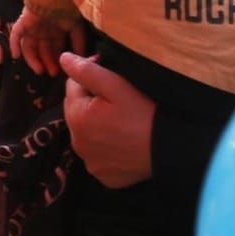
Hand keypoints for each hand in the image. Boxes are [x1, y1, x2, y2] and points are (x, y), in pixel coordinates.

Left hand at [9, 7, 86, 75]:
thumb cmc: (68, 8)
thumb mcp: (76, 27)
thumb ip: (78, 42)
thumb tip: (83, 57)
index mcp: (54, 31)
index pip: (53, 49)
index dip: (56, 60)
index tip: (61, 71)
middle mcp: (42, 30)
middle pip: (41, 50)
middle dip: (47, 62)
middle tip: (52, 73)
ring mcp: (31, 27)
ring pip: (29, 46)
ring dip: (33, 59)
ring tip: (39, 70)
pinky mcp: (23, 22)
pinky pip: (15, 35)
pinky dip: (13, 45)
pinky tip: (16, 56)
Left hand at [61, 52, 155, 188]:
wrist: (171, 149)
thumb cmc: (145, 113)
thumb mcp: (117, 86)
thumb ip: (87, 71)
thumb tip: (63, 58)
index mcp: (76, 117)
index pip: (73, 88)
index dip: (90, 79)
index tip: (111, 77)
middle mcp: (77, 142)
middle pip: (77, 113)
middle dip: (91, 102)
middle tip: (117, 99)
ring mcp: (90, 162)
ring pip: (87, 135)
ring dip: (96, 125)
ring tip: (121, 120)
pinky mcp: (104, 176)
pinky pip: (99, 155)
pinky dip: (106, 147)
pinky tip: (123, 141)